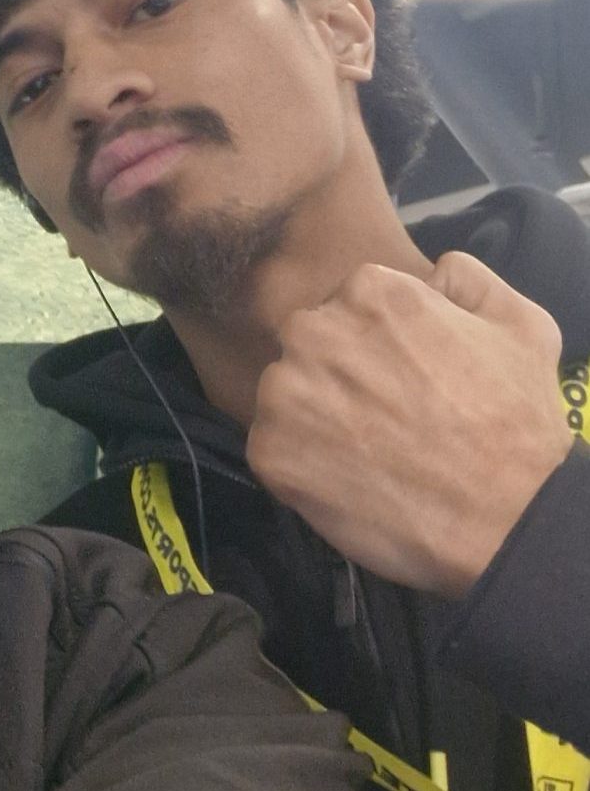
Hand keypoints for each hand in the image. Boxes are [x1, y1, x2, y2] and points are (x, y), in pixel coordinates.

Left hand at [247, 254, 573, 599]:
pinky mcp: (267, 450)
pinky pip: (272, 446)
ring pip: (285, 394)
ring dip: (312, 416)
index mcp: (369, 292)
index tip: (401, 376)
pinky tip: (345, 476)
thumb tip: (433, 271)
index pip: (346, 305)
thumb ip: (468, 281)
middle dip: (334, 373)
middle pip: (308, 345)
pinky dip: (300, 462)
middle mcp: (314, 332)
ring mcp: (284, 392)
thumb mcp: (523, 326)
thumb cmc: (515, 423)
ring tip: (365, 448)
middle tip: (380, 415)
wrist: (502, 519)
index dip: (373, 343)